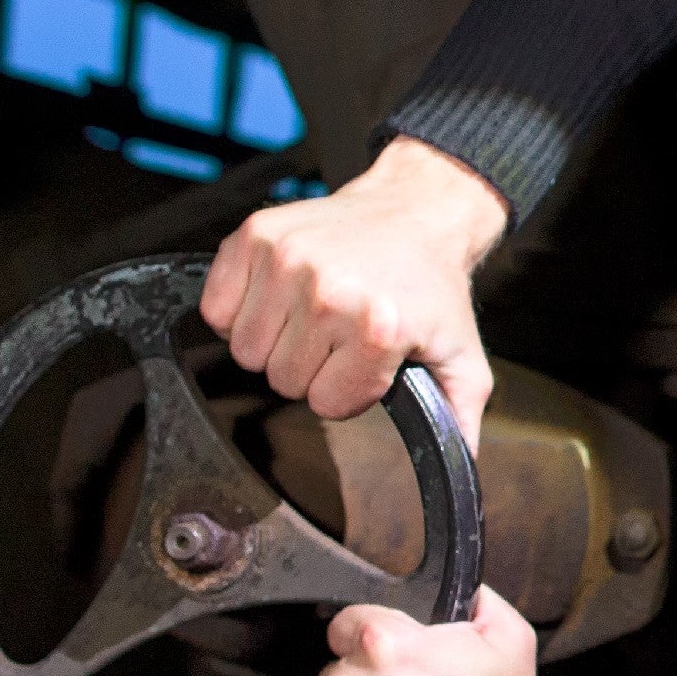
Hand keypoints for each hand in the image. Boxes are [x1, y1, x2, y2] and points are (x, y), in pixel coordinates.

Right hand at [201, 135, 509, 450]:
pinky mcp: (255, 236)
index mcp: (378, 329)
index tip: (367, 361)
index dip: (348, 389)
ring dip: (275, 341)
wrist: (417, 213)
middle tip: (341, 334)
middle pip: (281, 379)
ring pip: (245, 349)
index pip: (326, 404)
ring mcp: (287, 261)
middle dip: (311, 367)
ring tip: (314, 314)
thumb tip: (461, 462)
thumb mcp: (461, 357)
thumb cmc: (432, 286)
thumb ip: (460, 419)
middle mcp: (328, 294)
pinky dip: (240, 309)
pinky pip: (215, 308)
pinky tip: (283, 295)